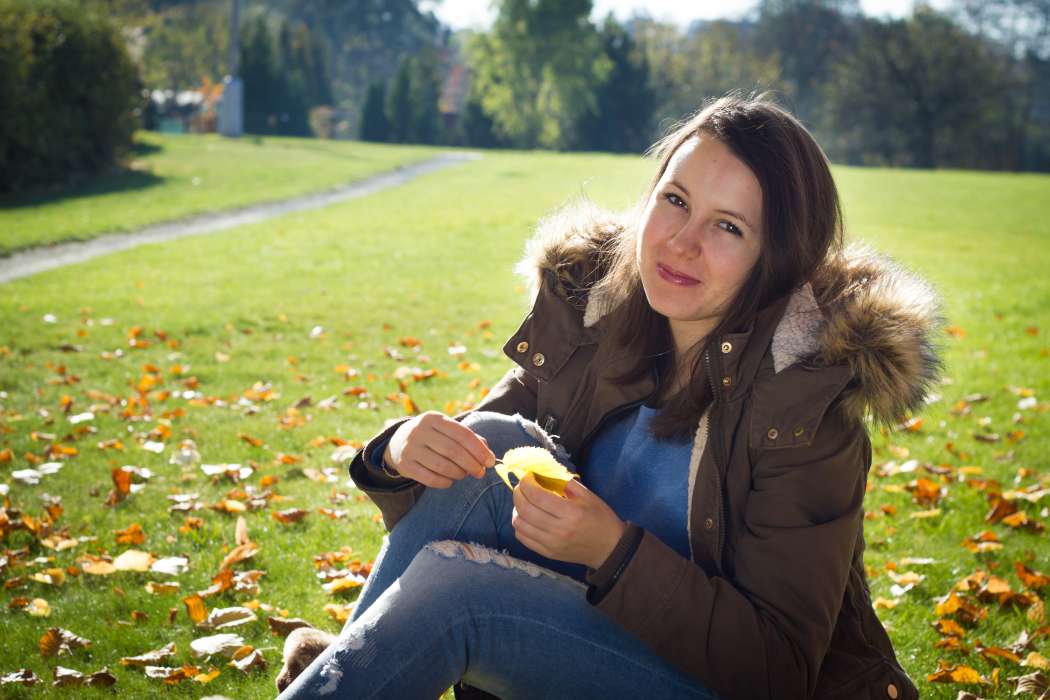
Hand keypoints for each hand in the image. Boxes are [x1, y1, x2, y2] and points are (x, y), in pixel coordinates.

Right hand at [384, 411, 495, 487]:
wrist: (399, 441)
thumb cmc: (433, 436)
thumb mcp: (447, 429)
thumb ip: (468, 438)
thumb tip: (488, 455)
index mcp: (434, 418)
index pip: (462, 434)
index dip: (479, 449)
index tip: (490, 462)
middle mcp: (420, 431)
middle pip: (453, 451)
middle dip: (471, 464)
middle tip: (480, 473)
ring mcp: (410, 448)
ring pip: (441, 466)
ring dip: (459, 473)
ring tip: (464, 475)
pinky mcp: (405, 465)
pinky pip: (429, 478)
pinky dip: (444, 482)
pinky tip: (450, 481)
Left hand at [512, 473, 626, 569]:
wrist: (609, 548)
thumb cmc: (600, 518)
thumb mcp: (588, 495)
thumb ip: (565, 482)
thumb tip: (543, 473)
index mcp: (570, 513)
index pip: (537, 495)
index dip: (526, 482)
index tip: (527, 476)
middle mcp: (557, 530)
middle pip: (524, 509)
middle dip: (518, 493)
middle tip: (522, 486)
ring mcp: (550, 544)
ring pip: (519, 524)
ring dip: (516, 509)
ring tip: (524, 501)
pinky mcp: (547, 553)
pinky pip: (522, 538)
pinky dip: (520, 524)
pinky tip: (526, 517)